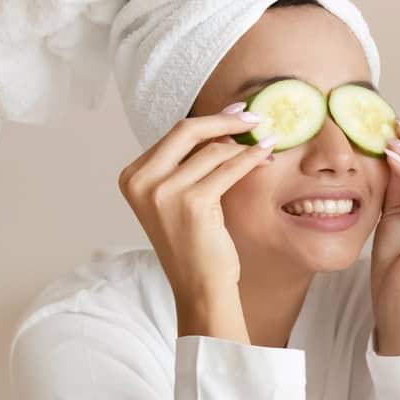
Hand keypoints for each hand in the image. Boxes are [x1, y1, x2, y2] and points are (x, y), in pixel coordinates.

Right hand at [118, 103, 273, 342]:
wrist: (198, 285)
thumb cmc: (194, 242)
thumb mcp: (179, 197)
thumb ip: (189, 164)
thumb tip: (223, 126)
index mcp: (133, 177)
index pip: (174, 135)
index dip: (209, 121)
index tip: (235, 114)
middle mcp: (142, 182)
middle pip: (187, 130)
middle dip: (224, 121)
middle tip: (253, 117)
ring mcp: (163, 192)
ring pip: (213, 151)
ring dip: (244, 145)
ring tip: (266, 146)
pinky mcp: (192, 202)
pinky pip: (229, 168)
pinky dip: (251, 158)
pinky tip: (266, 154)